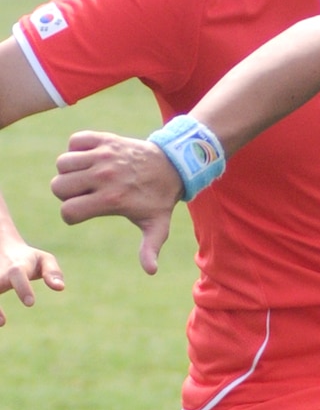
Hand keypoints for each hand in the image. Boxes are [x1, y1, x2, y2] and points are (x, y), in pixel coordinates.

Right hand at [0, 238, 64, 325]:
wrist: (2, 246)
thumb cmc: (29, 258)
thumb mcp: (44, 260)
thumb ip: (53, 272)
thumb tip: (60, 287)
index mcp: (16, 267)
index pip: (17, 275)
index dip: (22, 288)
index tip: (30, 303)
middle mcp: (0, 274)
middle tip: (2, 322)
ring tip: (1, 324)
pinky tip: (0, 322)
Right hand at [51, 130, 181, 273]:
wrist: (171, 165)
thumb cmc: (159, 199)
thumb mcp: (157, 226)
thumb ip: (150, 249)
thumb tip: (151, 271)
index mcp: (112, 200)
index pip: (68, 211)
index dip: (70, 216)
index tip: (82, 213)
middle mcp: (104, 176)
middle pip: (58, 186)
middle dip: (66, 194)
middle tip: (83, 194)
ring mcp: (103, 156)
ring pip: (62, 163)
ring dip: (69, 171)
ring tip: (85, 177)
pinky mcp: (103, 139)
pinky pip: (74, 141)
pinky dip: (77, 149)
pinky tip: (90, 159)